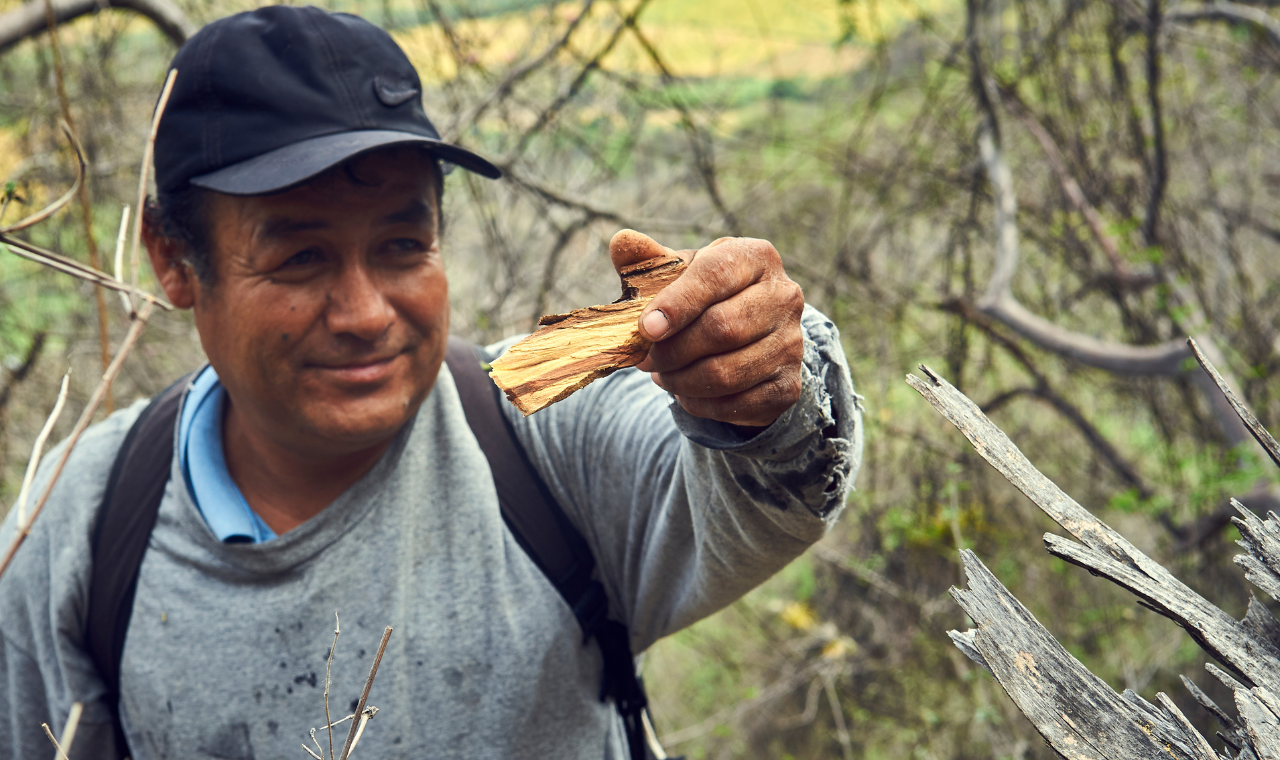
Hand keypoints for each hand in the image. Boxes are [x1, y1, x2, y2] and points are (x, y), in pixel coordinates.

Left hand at [609, 230, 804, 427]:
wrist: (750, 335)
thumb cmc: (705, 296)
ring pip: (725, 373)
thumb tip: (621, 242)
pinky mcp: (787, 386)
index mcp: (756, 257)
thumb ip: (650, 260)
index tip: (645, 328)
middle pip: (723, 328)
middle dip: (673, 350)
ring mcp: (792, 344)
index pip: (715, 275)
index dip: (677, 304)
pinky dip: (699, 403)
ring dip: (680, 380)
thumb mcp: (679, 273)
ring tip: (662, 373)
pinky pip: (735, 404)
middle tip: (645, 358)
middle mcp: (784, 297)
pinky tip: (685, 391)